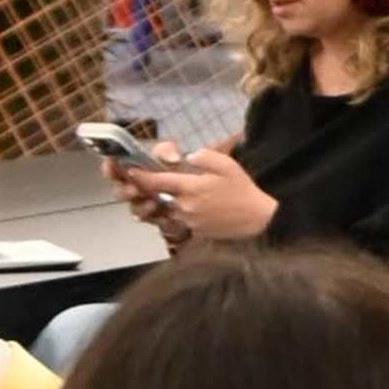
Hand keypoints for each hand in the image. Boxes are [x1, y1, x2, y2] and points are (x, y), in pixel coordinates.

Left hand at [142, 148, 272, 243]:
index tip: (131, 172)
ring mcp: (188, 221)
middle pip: (159, 197)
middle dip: (157, 190)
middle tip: (162, 182)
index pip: (155, 182)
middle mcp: (184, 206)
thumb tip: (187, 157)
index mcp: (190, 187)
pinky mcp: (194, 232)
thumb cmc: (242, 189)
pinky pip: (181, 221)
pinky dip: (183, 214)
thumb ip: (203, 156)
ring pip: (169, 210)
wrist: (257, 219)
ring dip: (171, 202)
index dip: (140, 177)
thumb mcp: (227, 164)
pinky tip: (198, 208)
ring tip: (187, 196)